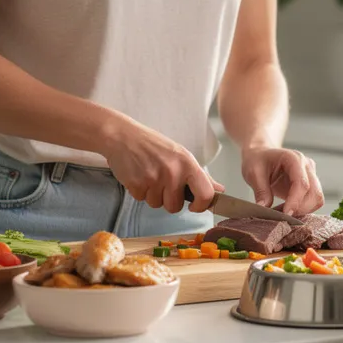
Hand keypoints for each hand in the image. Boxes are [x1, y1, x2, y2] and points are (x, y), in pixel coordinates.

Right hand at [101, 117, 220, 213]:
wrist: (122, 136)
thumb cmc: (153, 145)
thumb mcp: (180, 155)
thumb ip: (200, 176)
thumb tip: (220, 190)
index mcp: (188, 163)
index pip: (206, 194)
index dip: (201, 205)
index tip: (194, 206)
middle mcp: (173, 172)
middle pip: (175, 207)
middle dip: (168, 200)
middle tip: (162, 182)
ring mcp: (154, 178)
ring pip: (157, 205)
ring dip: (152, 195)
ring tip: (148, 175)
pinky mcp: (137, 184)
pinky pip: (142, 200)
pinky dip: (139, 191)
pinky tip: (138, 175)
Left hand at [242, 146, 323, 215]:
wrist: (262, 155)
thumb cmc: (258, 160)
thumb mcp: (253, 173)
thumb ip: (261, 190)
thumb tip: (264, 208)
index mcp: (293, 158)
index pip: (302, 183)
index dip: (295, 201)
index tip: (285, 214)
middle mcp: (306, 165)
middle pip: (314, 192)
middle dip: (301, 208)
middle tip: (282, 216)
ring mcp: (311, 174)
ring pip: (317, 199)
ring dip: (304, 210)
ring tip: (284, 213)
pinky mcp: (310, 183)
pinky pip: (313, 200)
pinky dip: (303, 209)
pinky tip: (288, 209)